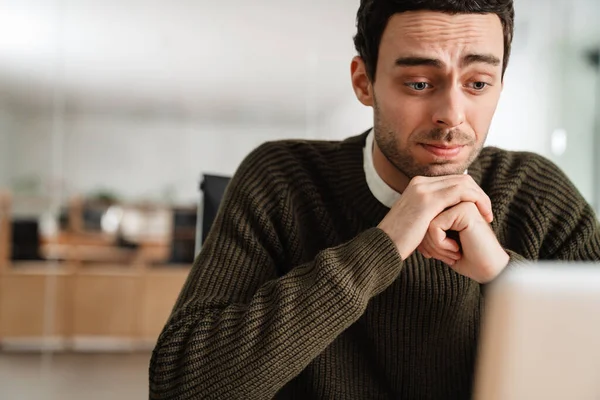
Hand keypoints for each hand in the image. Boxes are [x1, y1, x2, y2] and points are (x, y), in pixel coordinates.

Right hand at [378, 175, 492, 259]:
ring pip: (464, 183)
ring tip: (488, 215)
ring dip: (481, 198)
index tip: (480, 211)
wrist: (382, 248)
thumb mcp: (416, 223)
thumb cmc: (399, 242)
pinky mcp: (428, 200)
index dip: (471, 194)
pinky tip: (482, 215)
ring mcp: (423, 189)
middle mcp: (420, 182)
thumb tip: (443, 220)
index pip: (453, 181)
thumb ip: (429, 215)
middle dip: (479, 194)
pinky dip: (476, 201)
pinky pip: (461, 192)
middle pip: (461, 179)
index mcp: (417, 186)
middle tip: (488, 212)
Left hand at [418, 202, 508, 282]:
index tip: (432, 253)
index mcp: (449, 204)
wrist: (485, 271)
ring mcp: (461, 202)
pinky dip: (440, 244)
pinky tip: (456, 251)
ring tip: (451, 254)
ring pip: (427, 222)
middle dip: (428, 242)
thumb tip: (401, 226)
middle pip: (423, 219)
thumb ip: (426, 227)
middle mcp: (456, 200)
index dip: (424, 238)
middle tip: (445, 256)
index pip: (421, 217)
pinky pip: (435, 227)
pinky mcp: (464, 210)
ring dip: (435, 245)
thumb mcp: (438, 241)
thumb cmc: (462, 258)